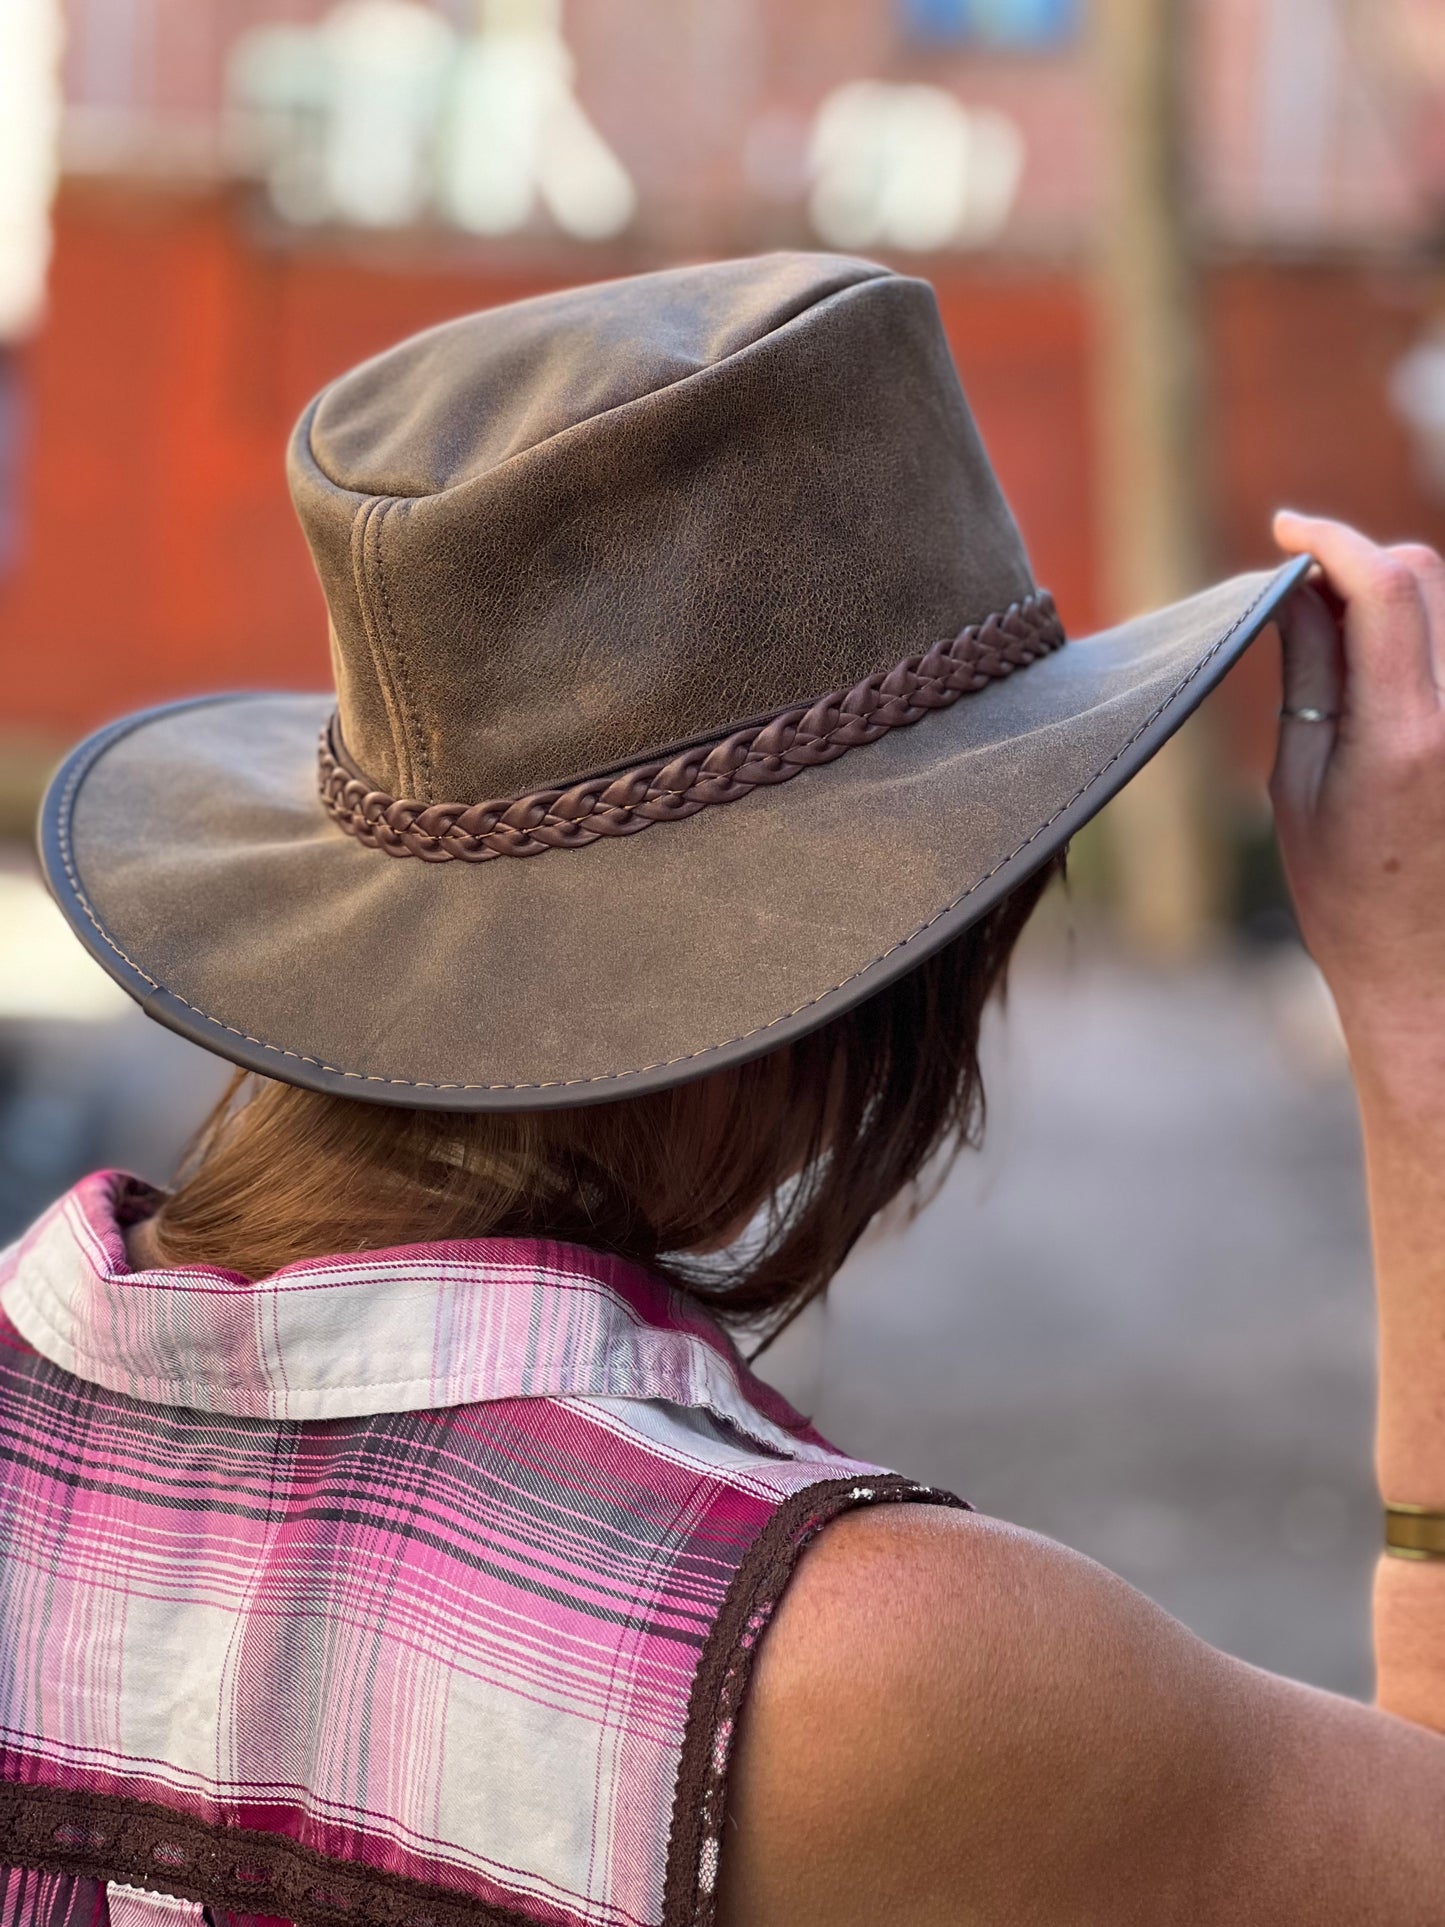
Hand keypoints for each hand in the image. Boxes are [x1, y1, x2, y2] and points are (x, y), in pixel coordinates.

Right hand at [1270, 512, 1444, 1089]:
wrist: (1428, 974)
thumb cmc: (1349, 899)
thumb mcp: (1300, 790)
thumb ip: (1309, 679)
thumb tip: (1298, 591)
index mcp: (1406, 735)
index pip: (1385, 585)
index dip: (1331, 538)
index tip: (1287, 530)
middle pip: (1428, 575)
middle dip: (1362, 561)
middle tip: (1302, 589)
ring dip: (1396, 598)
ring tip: (1341, 641)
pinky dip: (1421, 638)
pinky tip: (1384, 675)